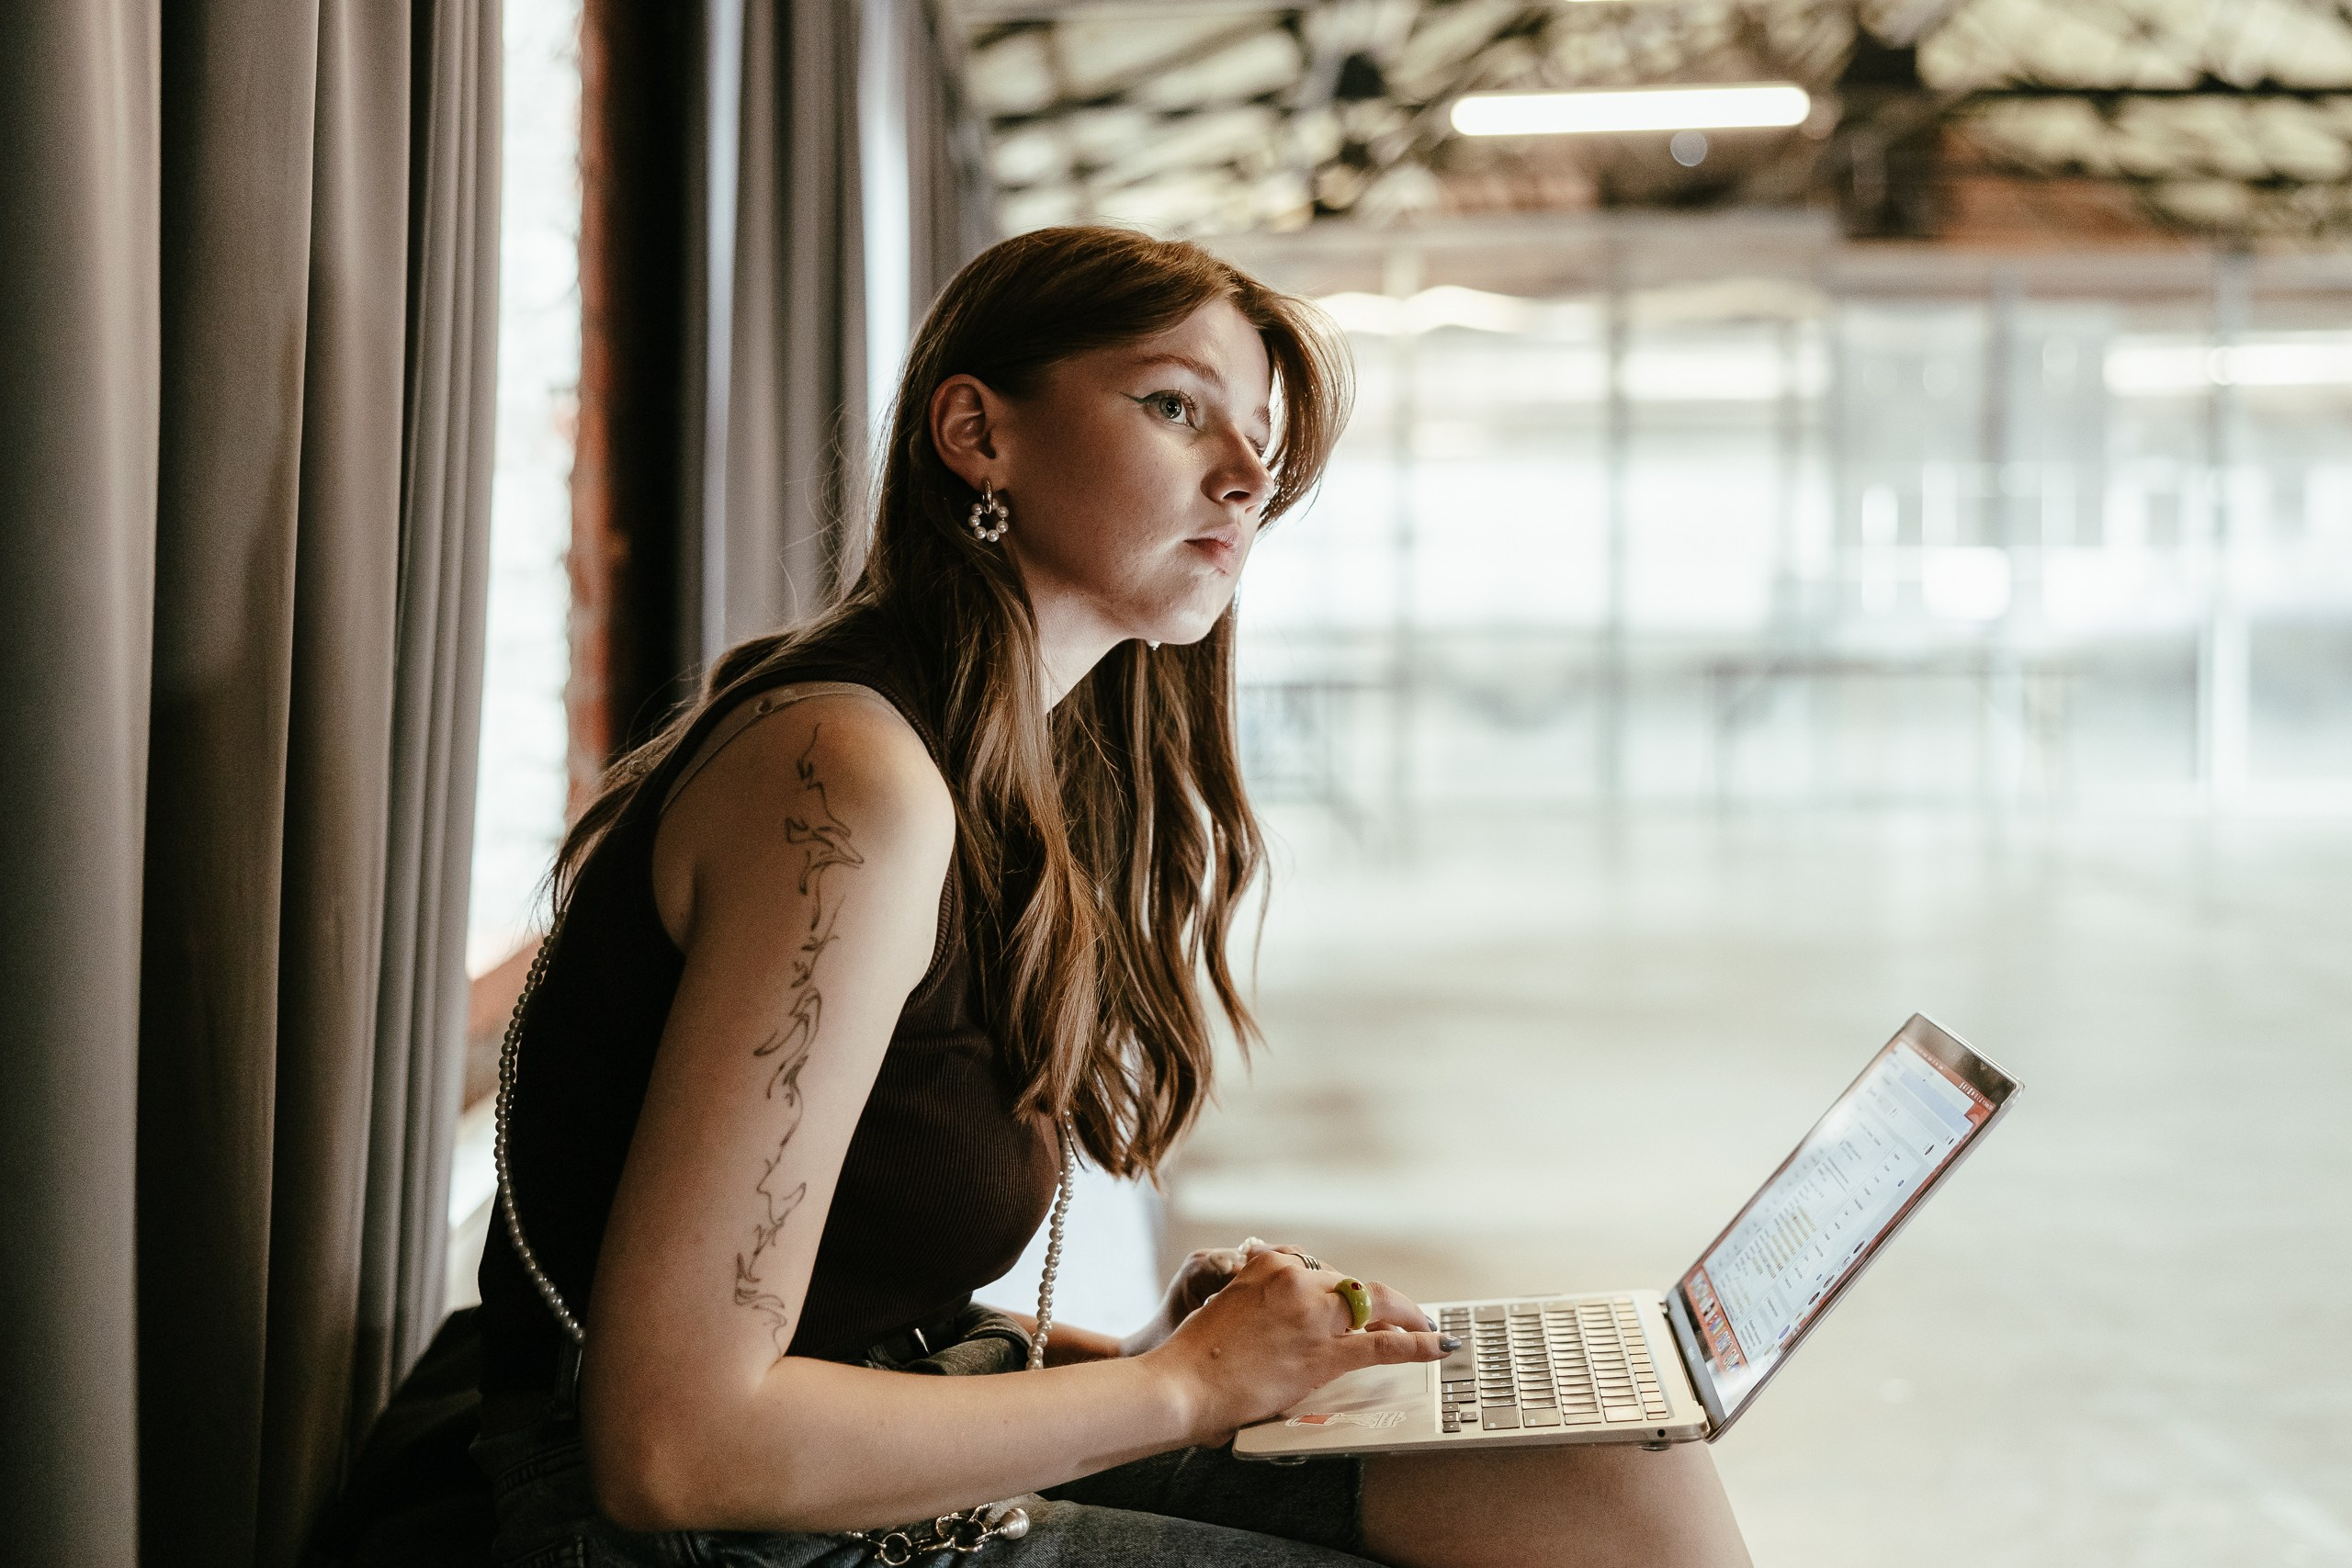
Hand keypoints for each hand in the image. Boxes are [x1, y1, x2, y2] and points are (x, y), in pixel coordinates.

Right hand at [1138, 1248, 1454, 1444]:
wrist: (1184, 1384)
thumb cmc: (1196, 1356)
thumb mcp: (1224, 1306)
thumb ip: (1254, 1299)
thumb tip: (1276, 1316)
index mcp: (1267, 1264)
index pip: (1319, 1270)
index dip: (1340, 1290)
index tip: (1350, 1299)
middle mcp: (1295, 1281)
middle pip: (1350, 1285)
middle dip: (1373, 1303)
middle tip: (1396, 1314)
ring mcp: (1313, 1315)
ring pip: (1376, 1304)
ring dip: (1407, 1314)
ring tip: (1426, 1325)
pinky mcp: (1325, 1353)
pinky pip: (1383, 1344)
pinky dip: (1417, 1343)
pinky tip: (1438, 1344)